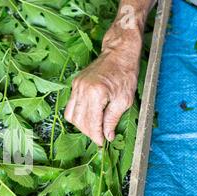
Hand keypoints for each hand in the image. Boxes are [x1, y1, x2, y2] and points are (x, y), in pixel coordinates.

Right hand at [64, 24, 142, 145]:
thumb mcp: (124, 99)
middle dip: (89, 132)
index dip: (97, 135)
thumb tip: (108, 135)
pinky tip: (88, 116)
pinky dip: (77, 114)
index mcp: (96, 94)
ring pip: (71, 115)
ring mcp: (76, 87)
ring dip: (81, 125)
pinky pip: (70, 105)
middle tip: (100, 136)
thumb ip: (113, 119)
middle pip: (79, 121)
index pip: (91, 123)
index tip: (102, 142)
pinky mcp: (75, 84)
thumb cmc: (125, 72)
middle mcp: (82, 90)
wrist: (119, 52)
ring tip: (93, 127)